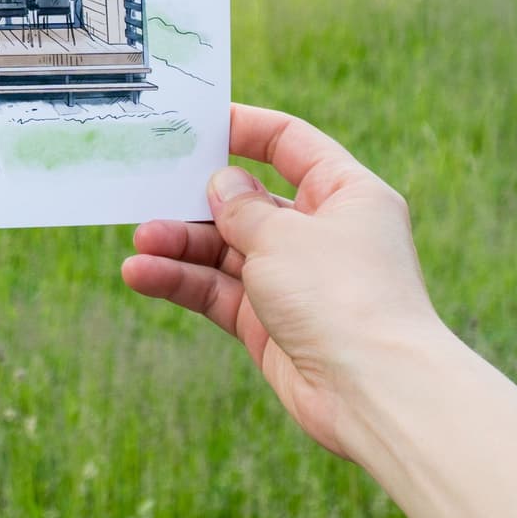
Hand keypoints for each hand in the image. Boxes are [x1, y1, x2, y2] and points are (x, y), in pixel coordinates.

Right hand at [123, 104, 442, 459]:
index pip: (291, 144)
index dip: (245, 129)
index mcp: (345, 194)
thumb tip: (222, 185)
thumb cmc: (342, 295)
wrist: (374, 392)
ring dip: (182, 243)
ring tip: (142, 241)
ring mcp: (295, 280)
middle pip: (249, 202)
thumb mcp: (282, 234)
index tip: (196, 125)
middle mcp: (322, 234)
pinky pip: (219, 291)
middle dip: (198, 200)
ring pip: (227, 249)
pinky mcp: (271, 323)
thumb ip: (241, 207)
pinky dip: (183, 281)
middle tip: (149, 191)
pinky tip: (142, 274)